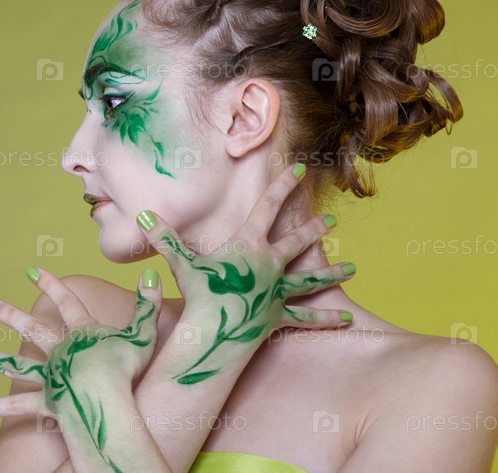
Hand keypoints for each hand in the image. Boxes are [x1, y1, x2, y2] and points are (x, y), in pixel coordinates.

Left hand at [0, 268, 162, 466]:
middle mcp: (60, 351)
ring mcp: (50, 375)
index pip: (67, 303)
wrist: (107, 397)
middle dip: (11, 315)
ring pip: (14, 366)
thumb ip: (147, 304)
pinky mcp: (47, 400)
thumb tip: (152, 273)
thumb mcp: (143, 332)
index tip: (33, 271)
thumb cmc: (127, 367)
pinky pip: (18, 404)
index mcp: (82, 333)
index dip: (51, 285)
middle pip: (32, 329)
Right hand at [135, 163, 354, 383]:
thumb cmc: (200, 293)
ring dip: (332, 273)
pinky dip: (326, 318)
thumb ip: (164, 239)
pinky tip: (347, 320)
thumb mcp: (181, 262)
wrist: (216, 330)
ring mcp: (278, 290)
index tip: (299, 168)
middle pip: (296, 242)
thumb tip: (143, 215)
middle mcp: (269, 264)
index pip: (268, 207)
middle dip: (313, 228)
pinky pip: (307, 316)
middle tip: (332, 220)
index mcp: (248, 244)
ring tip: (354, 269)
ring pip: (310, 278)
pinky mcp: (280, 315)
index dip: (282, 185)